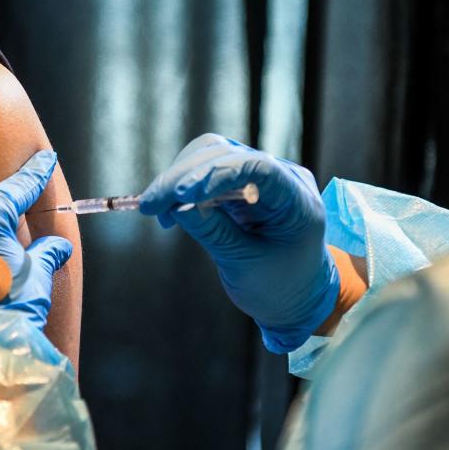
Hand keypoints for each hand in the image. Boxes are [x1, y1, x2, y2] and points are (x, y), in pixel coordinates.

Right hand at [139, 134, 338, 352]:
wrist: (295, 295)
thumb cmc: (279, 285)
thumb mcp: (245, 265)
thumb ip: (214, 233)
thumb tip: (177, 206)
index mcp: (297, 201)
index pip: (258, 168)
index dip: (217, 174)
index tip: (181, 195)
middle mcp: (281, 177)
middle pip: (226, 155)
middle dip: (184, 176)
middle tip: (151, 204)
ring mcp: (259, 175)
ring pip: (210, 155)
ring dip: (178, 177)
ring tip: (156, 209)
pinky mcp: (239, 180)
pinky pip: (205, 170)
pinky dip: (182, 185)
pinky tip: (168, 210)